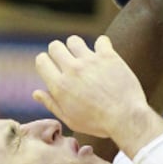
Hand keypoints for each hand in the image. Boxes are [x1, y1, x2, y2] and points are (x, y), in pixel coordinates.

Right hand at [33, 35, 147, 137]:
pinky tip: (105, 57)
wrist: (126, 118)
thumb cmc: (98, 123)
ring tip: (86, 58)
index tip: (55, 68)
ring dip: (77, 47)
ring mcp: (90, 61)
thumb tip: (36, 93)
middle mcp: (72, 70)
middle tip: (70, 62)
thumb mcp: (70, 119)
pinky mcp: (108, 56)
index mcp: (59, 86)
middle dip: (59, 52)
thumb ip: (52, 104)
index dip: (46, 62)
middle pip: (55, 46)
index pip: (41, 60)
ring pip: (74, 40)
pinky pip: (101, 40)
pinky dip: (102, 46)